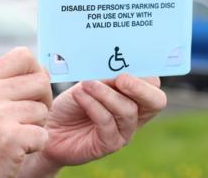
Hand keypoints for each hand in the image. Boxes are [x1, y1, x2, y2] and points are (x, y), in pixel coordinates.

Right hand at [0, 47, 51, 177]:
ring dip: (37, 126)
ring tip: (15, 135)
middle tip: (26, 118)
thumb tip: (45, 70)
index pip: (24, 55)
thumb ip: (10, 83)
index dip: (35, 71)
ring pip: (44, 110)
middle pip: (42, 81)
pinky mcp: (11, 138)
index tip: (29, 90)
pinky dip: (36, 145)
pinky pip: (43, 135)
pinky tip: (17, 150)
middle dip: (42, 101)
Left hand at [40, 74, 165, 167]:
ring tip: (86, 84)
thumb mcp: (90, 83)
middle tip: (121, 78)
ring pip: (128, 110)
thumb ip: (106, 77)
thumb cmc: (73, 103)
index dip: (144, 73)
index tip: (127, 61)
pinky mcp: (109, 145)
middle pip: (156, 101)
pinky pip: (107, 123)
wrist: (50, 126)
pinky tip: (80, 95)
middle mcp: (136, 114)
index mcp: (136, 96)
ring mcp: (125, 131)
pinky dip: (93, 105)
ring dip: (106, 94)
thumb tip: (117, 67)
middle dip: (140, 87)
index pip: (154, 84)